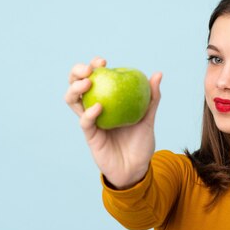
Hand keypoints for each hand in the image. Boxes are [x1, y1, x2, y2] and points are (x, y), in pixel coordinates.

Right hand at [64, 56, 162, 188]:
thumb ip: (151, 98)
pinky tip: (98, 107)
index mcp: (107, 101)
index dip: (93, 66)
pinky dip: (89, 113)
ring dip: (75, 89)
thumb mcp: (148, 118)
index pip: (95, 78)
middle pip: (76, 85)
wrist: (137, 169)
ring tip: (88, 82)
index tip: (103, 61)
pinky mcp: (90, 136)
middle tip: (89, 69)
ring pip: (72, 101)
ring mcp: (90, 121)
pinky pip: (85, 121)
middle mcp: (94, 108)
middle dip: (77, 72)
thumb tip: (157, 74)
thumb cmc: (140, 143)